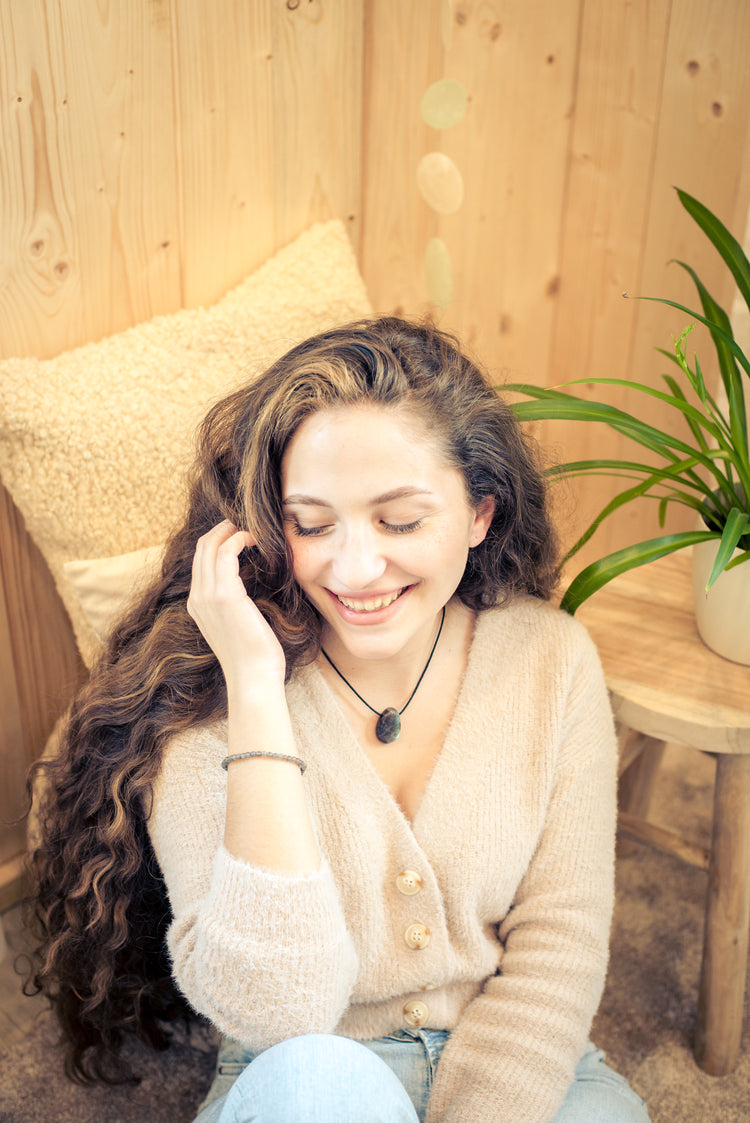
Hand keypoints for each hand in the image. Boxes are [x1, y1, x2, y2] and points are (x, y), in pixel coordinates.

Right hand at [187, 521, 286, 691]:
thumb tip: (251, 589)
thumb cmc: (254, 655)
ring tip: (252, 527)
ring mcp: (207, 595)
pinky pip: (225, 553)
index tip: (241, 533)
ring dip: (231, 530)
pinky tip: (255, 539)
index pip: (201, 560)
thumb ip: (236, 605)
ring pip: (210, 545)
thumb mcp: (238, 625)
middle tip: (246, 522)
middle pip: (201, 547)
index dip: (219, 541)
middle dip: (222, 529)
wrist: (253, 677)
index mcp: (197, 604)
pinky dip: (239, 539)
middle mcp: (197, 598)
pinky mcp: (224, 595)